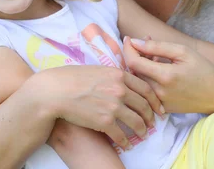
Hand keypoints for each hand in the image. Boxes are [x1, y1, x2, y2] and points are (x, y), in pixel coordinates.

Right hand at [34, 64, 164, 149]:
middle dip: (151, 117)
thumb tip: (123, 81)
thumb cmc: (71, 78)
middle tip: (152, 123)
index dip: (155, 100)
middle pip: (144, 106)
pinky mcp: (105, 122)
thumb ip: (113, 75)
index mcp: (118, 75)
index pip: (146, 88)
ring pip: (137, 122)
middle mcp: (119, 90)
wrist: (55, 91)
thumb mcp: (97, 69)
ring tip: (142, 134)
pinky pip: (122, 135)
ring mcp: (113, 106)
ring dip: (141, 130)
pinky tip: (126, 144)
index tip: (158, 108)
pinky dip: (126, 141)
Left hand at [122, 37, 213, 113]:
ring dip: (141, 67)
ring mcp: (159, 103)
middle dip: (135, 55)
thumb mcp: (183, 51)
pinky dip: (147, 78)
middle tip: (145, 43)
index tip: (128, 38)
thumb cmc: (203, 69)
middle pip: (133, 72)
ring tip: (154, 56)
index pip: (133, 62)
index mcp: (165, 76)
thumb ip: (156, 46)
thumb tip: (134, 42)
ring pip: (139, 81)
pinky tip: (158, 70)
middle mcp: (159, 92)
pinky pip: (147, 91)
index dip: (127, 49)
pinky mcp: (162, 109)